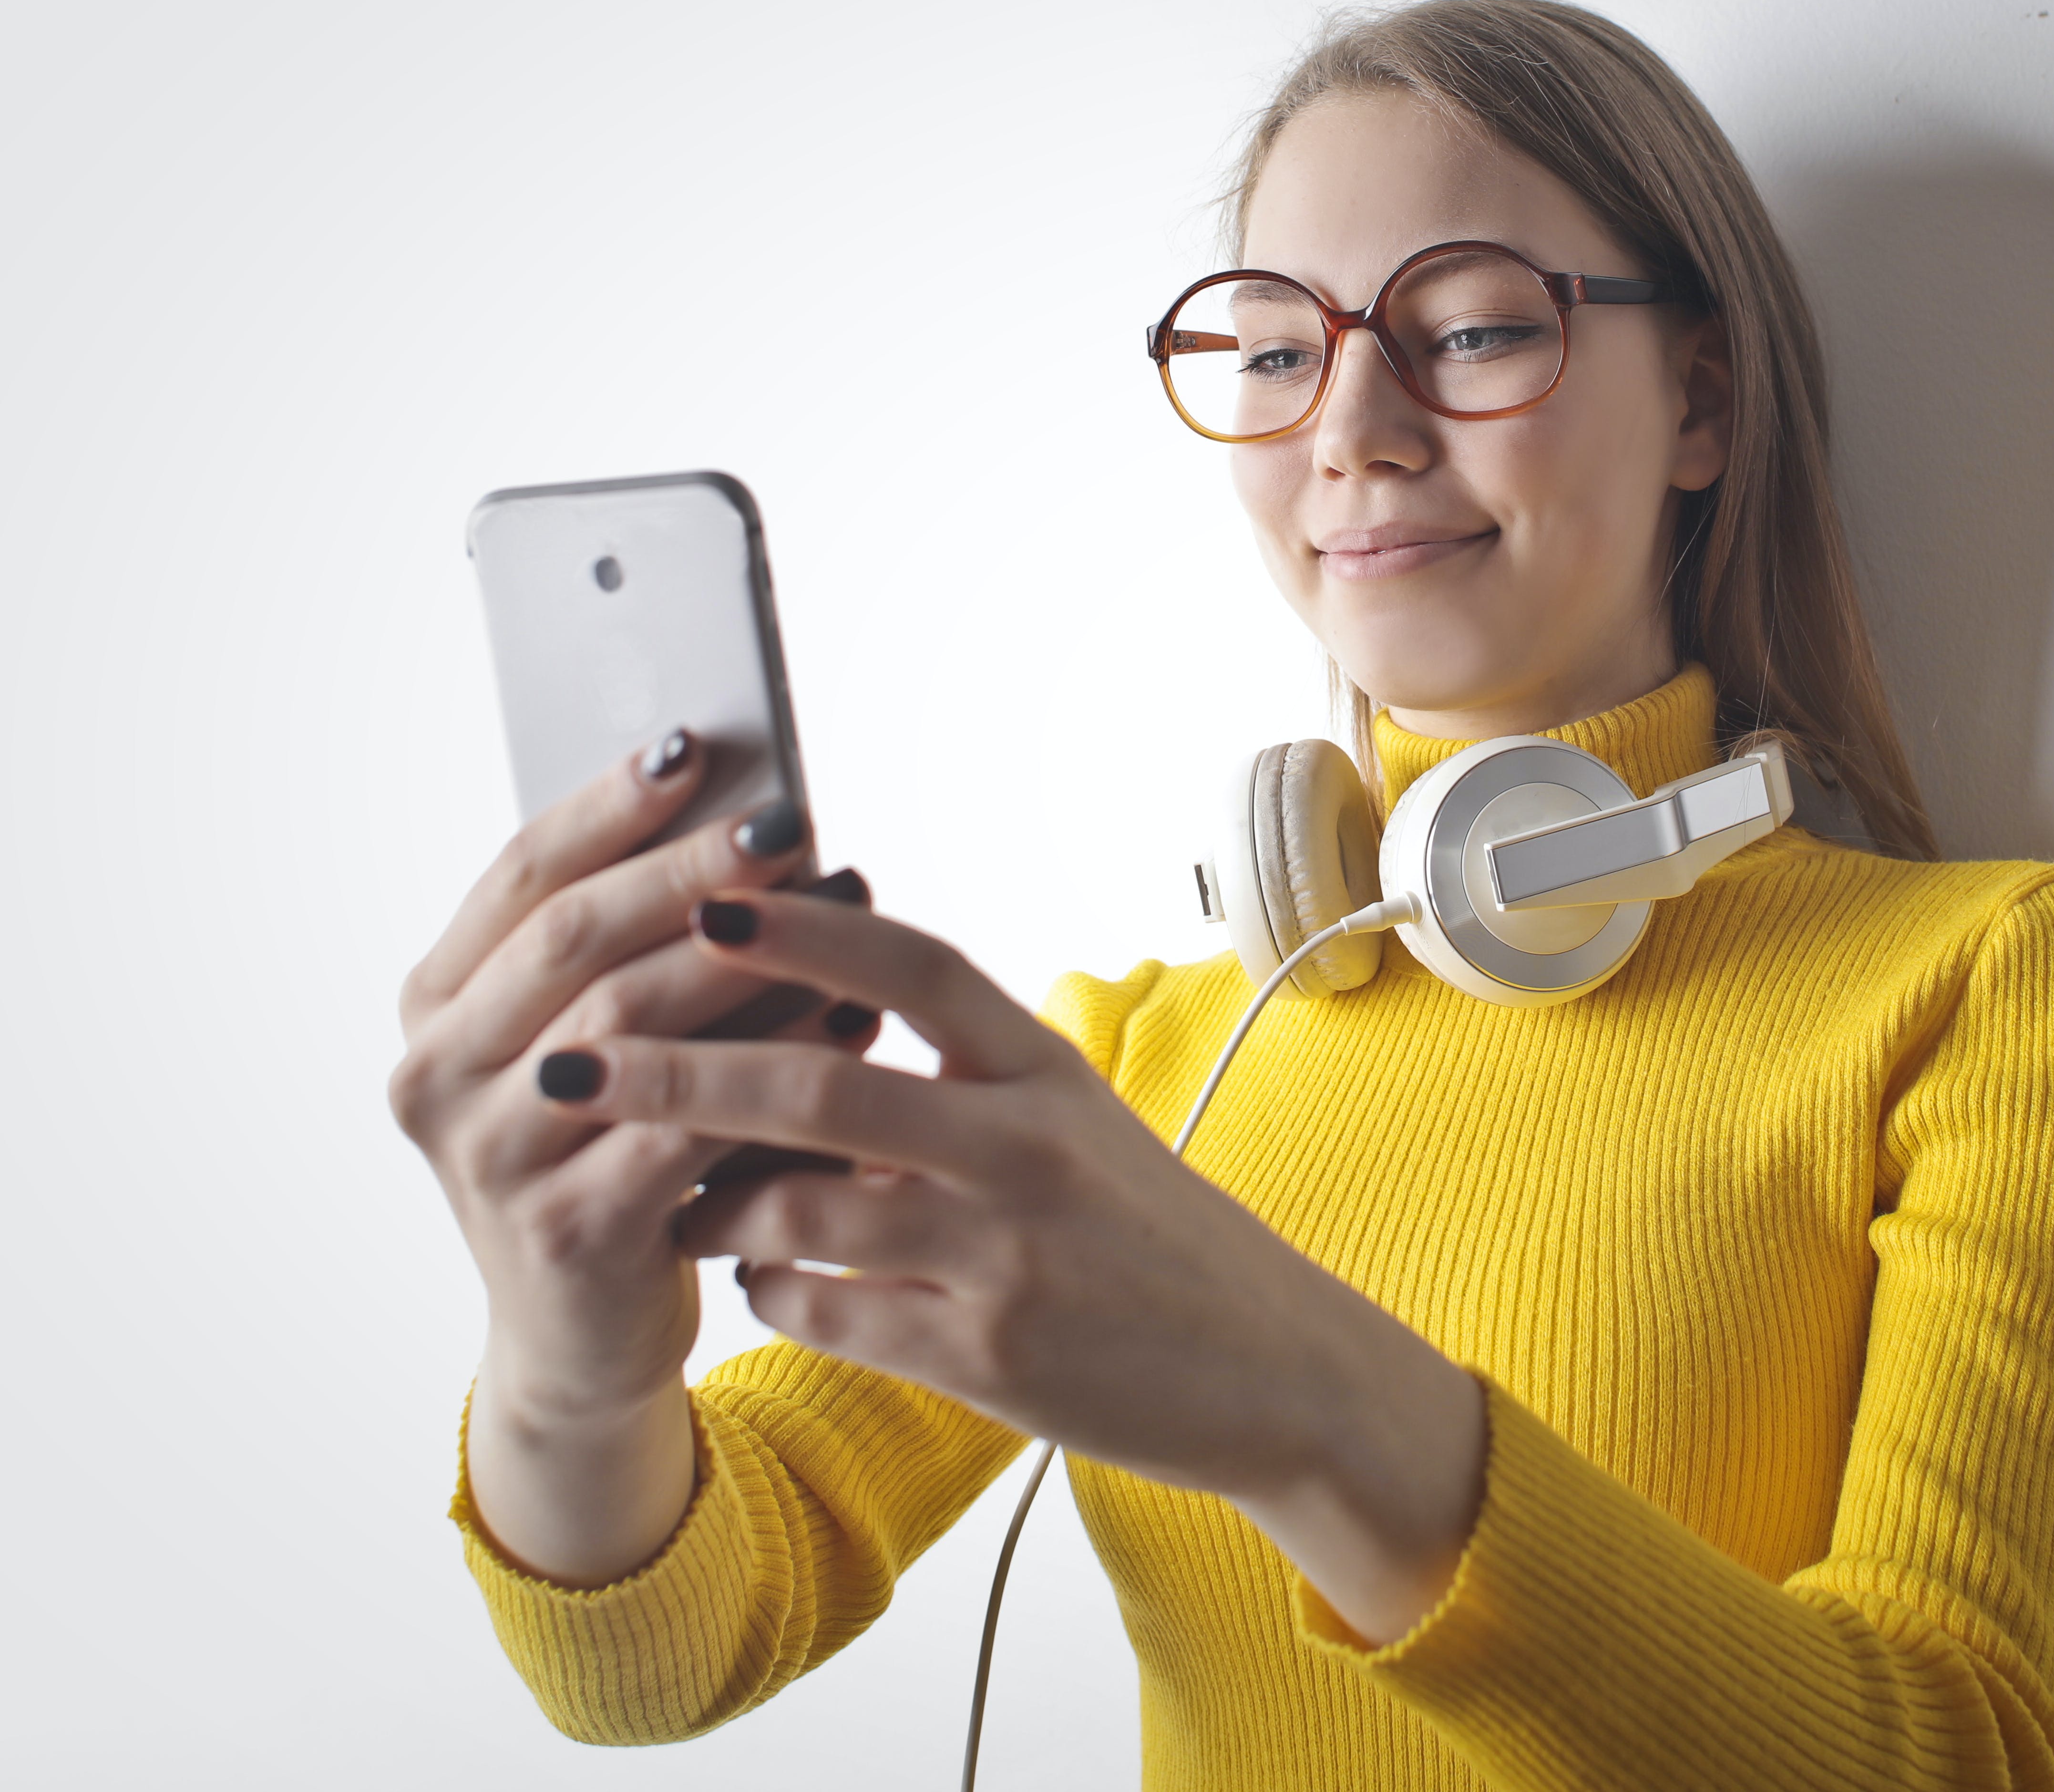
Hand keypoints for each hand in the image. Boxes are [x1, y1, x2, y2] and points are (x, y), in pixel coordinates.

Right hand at [390, 733, 870, 1583]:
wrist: (589, 1334)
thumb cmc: (618, 1152)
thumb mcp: (617, 1038)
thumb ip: (645, 942)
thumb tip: (758, 817)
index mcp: (436, 1003)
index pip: (522, 875)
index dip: (608, 805)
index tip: (696, 741)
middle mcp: (436, 1074)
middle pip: (574, 940)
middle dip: (690, 871)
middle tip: (793, 819)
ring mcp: (488, 1158)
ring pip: (629, 1028)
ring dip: (746, 959)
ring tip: (844, 902)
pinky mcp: (562, 1232)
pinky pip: (679, 1129)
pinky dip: (770, 1069)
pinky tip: (851, 1027)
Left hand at [539, 886, 1489, 1644]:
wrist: (1268, 1365)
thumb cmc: (1150, 1234)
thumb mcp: (1075, 1120)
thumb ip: (963, 1067)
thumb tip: (819, 1009)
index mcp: (1043, 1069)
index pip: (909, 965)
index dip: (800, 928)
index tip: (700, 898)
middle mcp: (1022, 1147)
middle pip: (820, 1086)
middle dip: (679, 1070)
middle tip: (575, 1056)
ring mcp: (1003, 1256)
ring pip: (802, 1212)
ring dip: (709, 1204)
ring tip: (662, 1197)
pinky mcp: (986, 1359)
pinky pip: (828, 1316)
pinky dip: (770, 1296)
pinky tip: (758, 1283)